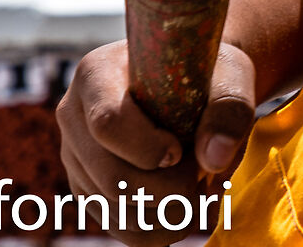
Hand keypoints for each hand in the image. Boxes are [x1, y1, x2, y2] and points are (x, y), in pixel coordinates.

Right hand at [56, 38, 257, 244]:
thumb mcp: (228, 74)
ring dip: (169, 212)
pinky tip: (187, 206)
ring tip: (200, 185)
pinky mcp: (88, 186)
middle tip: (203, 173)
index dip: (149, 147)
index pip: (108, 123)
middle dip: (168, 189)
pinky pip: (118, 226)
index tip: (181, 148)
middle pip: (111, 176)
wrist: (193, 85)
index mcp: (97, 74)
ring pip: (115, 208)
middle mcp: (74, 116)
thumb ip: (229, 107)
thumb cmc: (208, 73)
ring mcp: (76, 155)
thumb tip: (214, 159)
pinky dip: (159, 229)